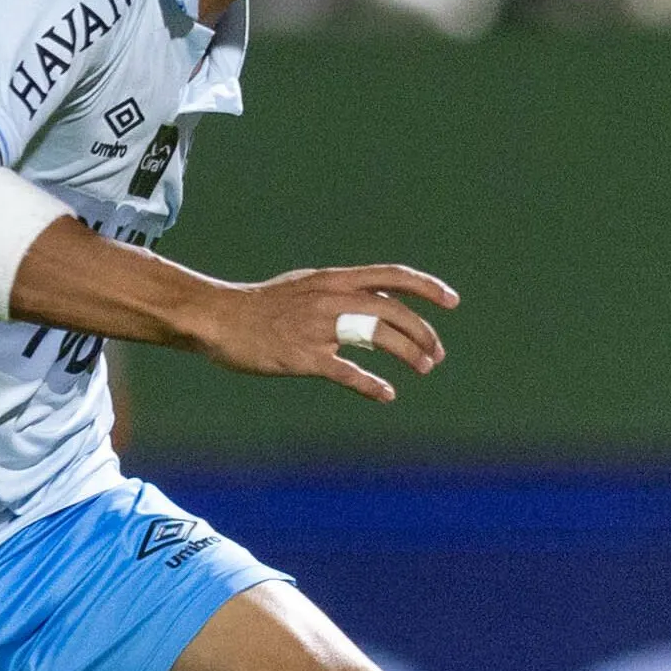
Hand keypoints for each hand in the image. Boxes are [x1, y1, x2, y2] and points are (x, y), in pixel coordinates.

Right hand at [197, 264, 455, 402]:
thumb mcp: (304, 286)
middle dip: (422, 332)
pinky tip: (386, 394)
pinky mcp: (303, 355)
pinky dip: (371, 384)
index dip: (426, 287)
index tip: (452, 301)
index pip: (392, 276)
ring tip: (424, 367)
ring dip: (408, 353)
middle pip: (392, 311)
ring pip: (378, 336)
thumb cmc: (260, 306)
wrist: (218, 317)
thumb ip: (339, 292)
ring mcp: (318, 326)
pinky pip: (347, 371)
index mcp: (334, 279)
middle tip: (436, 353)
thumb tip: (373, 300)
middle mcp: (331, 297)